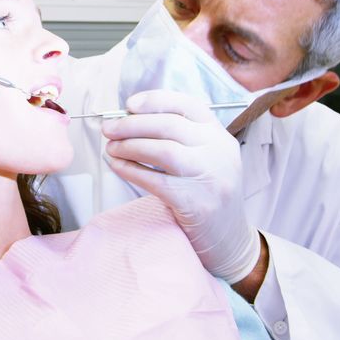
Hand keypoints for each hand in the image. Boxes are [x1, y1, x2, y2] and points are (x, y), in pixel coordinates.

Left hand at [101, 90, 260, 282]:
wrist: (231, 239)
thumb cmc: (209, 193)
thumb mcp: (207, 157)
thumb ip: (181, 137)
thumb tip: (132, 118)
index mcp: (220, 135)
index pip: (188, 105)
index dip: (155, 101)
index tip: (129, 104)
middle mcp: (218, 152)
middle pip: (169, 125)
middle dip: (132, 124)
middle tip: (108, 128)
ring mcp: (210, 177)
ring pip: (163, 150)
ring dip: (130, 146)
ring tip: (111, 148)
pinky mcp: (195, 203)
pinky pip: (155, 181)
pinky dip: (131, 170)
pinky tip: (118, 166)